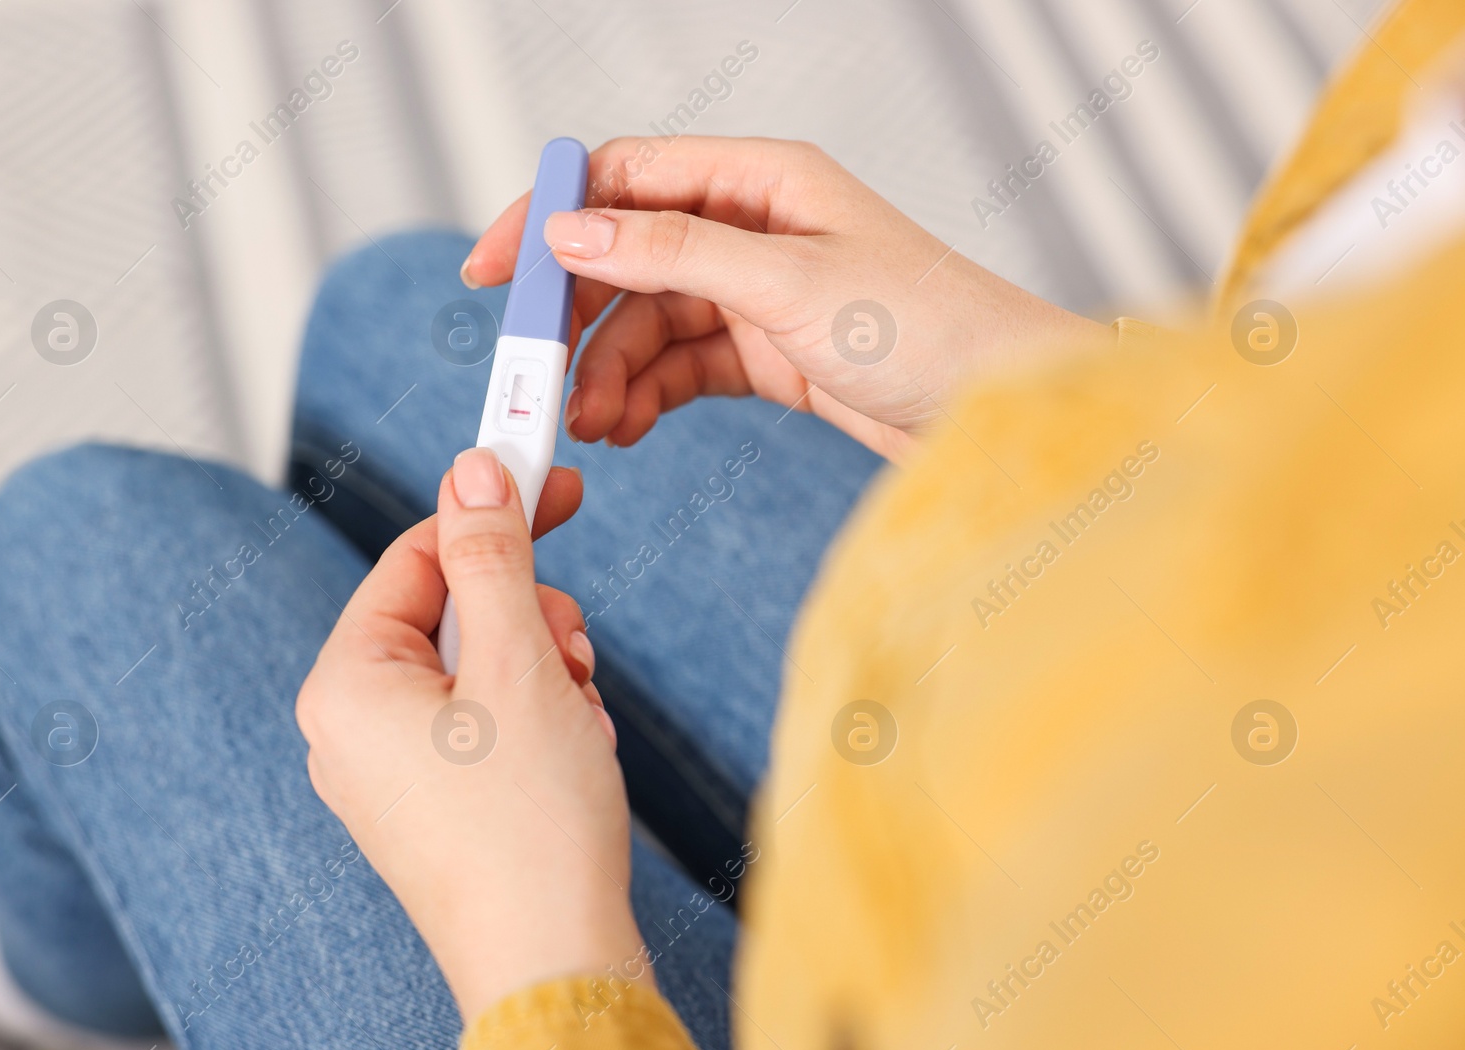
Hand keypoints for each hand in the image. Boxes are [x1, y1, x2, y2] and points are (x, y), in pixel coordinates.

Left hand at [296, 449, 644, 1021]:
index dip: (491, 513)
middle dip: (529, 621)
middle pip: (453, 611)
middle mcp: (352, 726)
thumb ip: (491, 555)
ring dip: (545, 673)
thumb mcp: (516, 660)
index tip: (555, 482)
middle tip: (571, 653)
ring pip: (481, 666)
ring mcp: (390, 772)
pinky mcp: (433, 805)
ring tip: (576, 724)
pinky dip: (540, 720)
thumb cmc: (529, 823)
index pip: (416, 556)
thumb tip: (472, 468)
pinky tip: (571, 757)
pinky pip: (486, 722)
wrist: (554, 962)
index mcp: (347, 683)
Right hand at [462, 136, 1110, 460]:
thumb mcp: (786, 282)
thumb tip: (572, 231)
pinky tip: (627, 427)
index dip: (551, 219)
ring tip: (592, 424)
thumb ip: (673, 251)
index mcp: (761, 180)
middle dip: (578, 317)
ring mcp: (760, 292)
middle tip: (536, 377)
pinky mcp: (770, 353)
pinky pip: (683, 366)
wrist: (1000, 411)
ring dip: (611, 371)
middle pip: (629, 257)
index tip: (494, 273)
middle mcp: (754, 228)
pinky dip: (649, 394)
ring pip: (651, 322)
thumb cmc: (928, 326)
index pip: (626, 177)